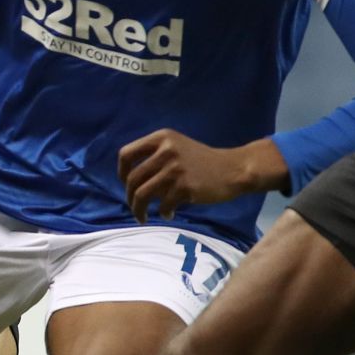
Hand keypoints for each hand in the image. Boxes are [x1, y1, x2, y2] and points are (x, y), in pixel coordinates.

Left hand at [118, 132, 287, 222]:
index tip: (127, 184)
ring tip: (143, 216)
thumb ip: (154, 156)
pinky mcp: (185, 187)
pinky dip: (163, 213)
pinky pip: (163, 205)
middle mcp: (166, 150)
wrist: (232, 169)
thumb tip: (129, 180)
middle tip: (136, 207)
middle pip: (132, 179)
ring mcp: (175, 169)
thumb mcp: (176, 147)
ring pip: (142, 195)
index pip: (126, 154)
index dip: (121, 172)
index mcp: (161, 138)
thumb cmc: (202, 161)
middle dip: (130, 198)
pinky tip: (169, 213)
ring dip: (139, 210)